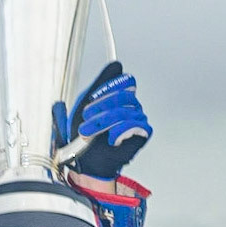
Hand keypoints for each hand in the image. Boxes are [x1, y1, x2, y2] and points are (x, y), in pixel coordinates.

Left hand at [53, 61, 151, 180]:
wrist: (85, 162)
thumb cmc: (84, 136)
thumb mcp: (84, 104)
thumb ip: (100, 83)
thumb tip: (117, 64)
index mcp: (118, 97)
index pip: (125, 80)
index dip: (109, 86)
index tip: (92, 97)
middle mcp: (131, 106)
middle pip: (125, 94)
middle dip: (101, 106)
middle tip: (86, 118)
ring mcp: (137, 120)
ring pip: (125, 111)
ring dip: (102, 122)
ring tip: (88, 133)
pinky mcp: (142, 134)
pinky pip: (135, 125)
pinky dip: (118, 131)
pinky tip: (109, 139)